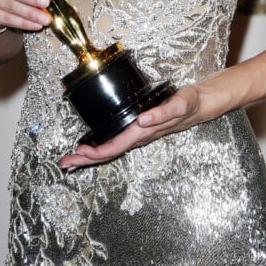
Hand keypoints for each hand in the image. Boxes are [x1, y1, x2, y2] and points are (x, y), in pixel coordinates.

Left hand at [60, 85, 202, 169]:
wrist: (200, 104)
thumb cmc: (189, 103)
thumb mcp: (180, 103)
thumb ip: (163, 112)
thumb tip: (143, 119)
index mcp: (145, 132)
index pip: (116, 146)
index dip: (97, 152)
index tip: (80, 153)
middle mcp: (140, 136)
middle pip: (109, 152)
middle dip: (86, 159)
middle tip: (65, 163)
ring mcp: (139, 135)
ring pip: (111, 149)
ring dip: (91, 155)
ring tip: (72, 159)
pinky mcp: (139, 129)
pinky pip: (117, 141)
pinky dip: (102, 146)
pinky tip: (93, 147)